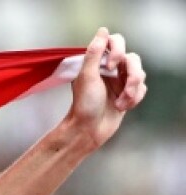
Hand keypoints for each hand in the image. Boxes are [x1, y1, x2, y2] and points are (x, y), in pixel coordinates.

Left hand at [67, 28, 147, 149]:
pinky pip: (142, 89)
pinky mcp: (127, 95)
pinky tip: (122, 107)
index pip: (115, 42)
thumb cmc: (84, 105)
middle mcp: (110, 70)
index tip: (110, 65)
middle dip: (133, 74)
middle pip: (133, 59)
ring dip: (133, 90)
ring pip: (140, 74)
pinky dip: (134, 98)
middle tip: (123, 89)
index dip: (118, 49)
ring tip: (121, 103)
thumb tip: (102, 31)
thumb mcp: (86, 76)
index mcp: (98, 63)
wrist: (88, 131)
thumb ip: (94, 53)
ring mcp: (119, 82)